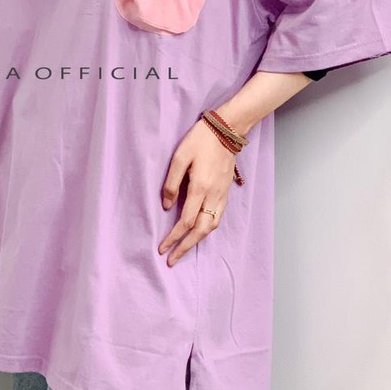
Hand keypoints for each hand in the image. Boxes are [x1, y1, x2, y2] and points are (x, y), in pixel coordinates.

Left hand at [157, 120, 236, 266]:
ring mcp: (222, 195)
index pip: (186, 221)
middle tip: (172, 260)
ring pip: (212, 227)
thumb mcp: (180, 156)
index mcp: (200, 187)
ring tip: (184, 250)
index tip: (162, 248)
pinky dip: (208, 230)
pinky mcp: (226, 192)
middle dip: (186, 247)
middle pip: (201, 231)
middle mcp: (213, 195)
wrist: (228, 130)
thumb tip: (167, 205)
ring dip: (197, 241)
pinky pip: (218, 218)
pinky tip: (200, 232)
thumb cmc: (200, 140)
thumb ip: (172, 182)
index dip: (173, 237)